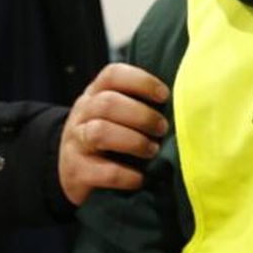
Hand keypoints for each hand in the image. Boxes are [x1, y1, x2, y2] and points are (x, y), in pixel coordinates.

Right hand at [58, 64, 169, 205]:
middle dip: (142, 116)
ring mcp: (76, 142)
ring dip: (134, 141)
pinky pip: (103, 170)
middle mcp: (82, 114)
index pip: (112, 75)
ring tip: (152, 150)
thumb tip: (182, 104)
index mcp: (95, 94)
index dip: (141, 81)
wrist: (71, 171)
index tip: (164, 95)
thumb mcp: (115, 114)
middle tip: (162, 129)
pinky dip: (127, 175)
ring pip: (101, 132)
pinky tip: (140, 178)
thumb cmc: (107, 138)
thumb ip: (138, 104)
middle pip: (108, 103)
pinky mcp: (76, 171)